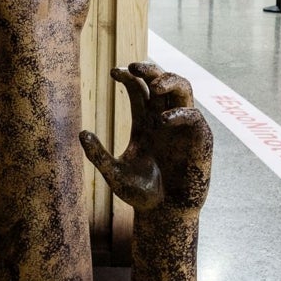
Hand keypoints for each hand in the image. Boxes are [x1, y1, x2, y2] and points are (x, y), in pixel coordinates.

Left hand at [80, 62, 211, 211]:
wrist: (165, 213)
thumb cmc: (141, 194)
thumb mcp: (114, 174)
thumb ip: (98, 155)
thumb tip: (81, 133)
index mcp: (144, 121)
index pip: (139, 88)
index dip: (129, 75)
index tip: (113, 71)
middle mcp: (164, 118)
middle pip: (161, 81)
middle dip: (150, 69)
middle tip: (134, 66)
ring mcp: (182, 127)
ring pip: (183, 88)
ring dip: (170, 80)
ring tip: (155, 84)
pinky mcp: (199, 139)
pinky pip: (193, 116)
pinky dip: (179, 114)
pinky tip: (163, 120)